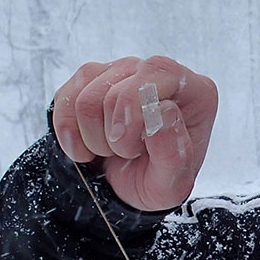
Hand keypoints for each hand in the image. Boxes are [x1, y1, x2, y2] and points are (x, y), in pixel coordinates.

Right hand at [51, 55, 217, 210]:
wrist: (126, 189)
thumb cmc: (156, 180)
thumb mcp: (172, 183)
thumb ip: (174, 153)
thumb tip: (162, 112)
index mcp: (195, 91)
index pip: (160, 72)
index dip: (138, 112)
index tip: (132, 150)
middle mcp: (158, 73)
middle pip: (118, 90)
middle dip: (114, 135)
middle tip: (125, 154)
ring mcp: (122, 71)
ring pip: (87, 98)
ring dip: (93, 138)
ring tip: (111, 150)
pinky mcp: (89, 79)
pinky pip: (65, 100)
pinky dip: (69, 134)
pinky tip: (86, 148)